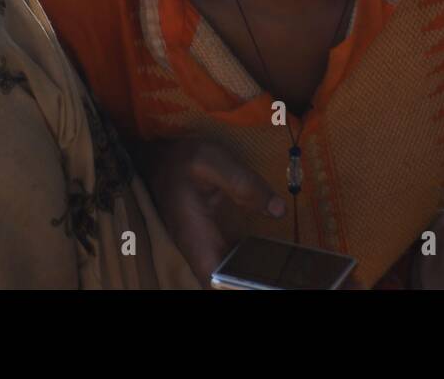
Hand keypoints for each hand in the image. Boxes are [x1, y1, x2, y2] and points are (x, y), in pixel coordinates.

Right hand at [138, 137, 286, 287]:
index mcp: (195, 236)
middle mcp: (198, 250)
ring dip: (251, 275)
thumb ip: (245, 184)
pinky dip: (250, 263)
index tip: (265, 280)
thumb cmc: (181, 160)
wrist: (159, 158)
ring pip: (227, 275)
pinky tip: (274, 257)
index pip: (213, 280)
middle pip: (222, 283)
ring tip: (283, 270)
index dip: (236, 285)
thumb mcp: (213, 161)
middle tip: (283, 276)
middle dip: (249, 280)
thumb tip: (278, 209)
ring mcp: (204, 248)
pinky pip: (230, 262)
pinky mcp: (212, 242)